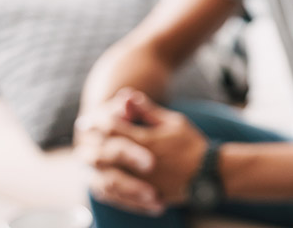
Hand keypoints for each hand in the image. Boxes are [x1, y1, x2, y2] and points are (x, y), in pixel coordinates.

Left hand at [76, 89, 208, 210]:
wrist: (209, 175)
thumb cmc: (191, 145)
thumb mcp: (173, 122)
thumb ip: (148, 111)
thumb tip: (127, 96)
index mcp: (146, 140)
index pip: (112, 128)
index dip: (98, 122)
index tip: (89, 120)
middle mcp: (139, 161)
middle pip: (103, 151)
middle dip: (92, 142)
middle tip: (83, 137)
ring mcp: (140, 181)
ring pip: (105, 173)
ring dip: (95, 164)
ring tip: (88, 157)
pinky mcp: (142, 196)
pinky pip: (117, 193)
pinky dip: (106, 184)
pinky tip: (101, 178)